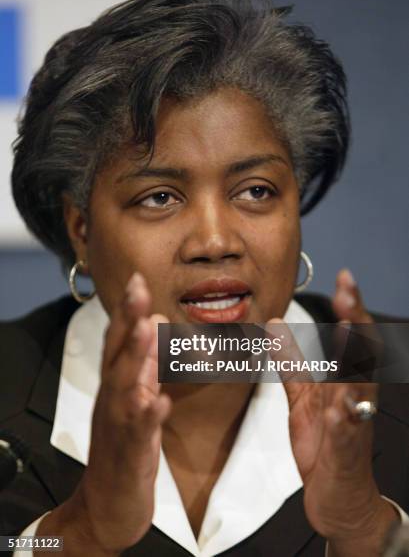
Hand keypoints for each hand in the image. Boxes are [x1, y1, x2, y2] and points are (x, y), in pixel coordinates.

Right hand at [36, 273, 170, 555]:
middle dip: (127, 319)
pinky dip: (148, 415)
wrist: (106, 505)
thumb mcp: (135, 399)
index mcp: (115, 385)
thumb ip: (146, 363)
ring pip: (124, 387)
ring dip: (134, 357)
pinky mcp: (130, 453)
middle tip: (137, 286)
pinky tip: (160, 401)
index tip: (137, 279)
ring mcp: (119, 425)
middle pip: (117, 354)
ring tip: (146, 328)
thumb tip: (157, 325)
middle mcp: (113, 399)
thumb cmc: (124, 446)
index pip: (118, 341)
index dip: (127, 310)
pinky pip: (140, 432)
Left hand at [267, 269, 397, 554]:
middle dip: (356, 321)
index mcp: (345, 382)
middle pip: (361, 354)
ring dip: (355, 360)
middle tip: (348, 290)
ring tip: (350, 332)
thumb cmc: (325, 445)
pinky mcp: (345, 452)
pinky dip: (343, 416)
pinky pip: (347, 432)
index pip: (352, 339)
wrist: (337, 498)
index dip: (349, 308)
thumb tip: (275, 324)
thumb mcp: (303, 398)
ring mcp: (353, 423)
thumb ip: (292, 362)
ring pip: (360, 388)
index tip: (344, 277)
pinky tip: (338, 402)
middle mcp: (355, 397)